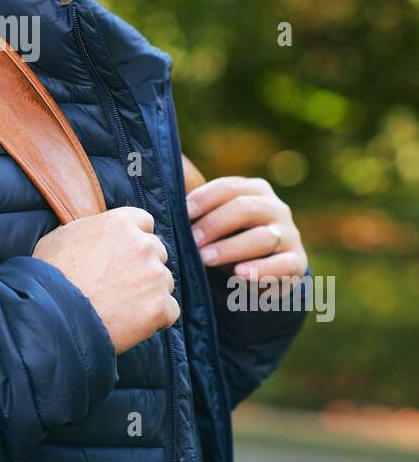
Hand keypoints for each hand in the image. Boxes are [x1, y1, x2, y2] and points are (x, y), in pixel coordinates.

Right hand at [32, 206, 179, 354]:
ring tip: (123, 307)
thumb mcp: (63, 236)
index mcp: (120, 222)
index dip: (135, 239)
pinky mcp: (160, 307)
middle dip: (143, 266)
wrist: (52, 316)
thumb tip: (97, 234)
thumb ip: (91, 229)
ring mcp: (154, 276)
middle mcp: (143, 244)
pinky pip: (170, 311)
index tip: (125, 254)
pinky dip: (157, 319)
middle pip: (157, 252)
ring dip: (150, 293)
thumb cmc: (51, 276)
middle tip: (120, 285)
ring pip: (164, 282)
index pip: (145, 223)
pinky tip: (134, 323)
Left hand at [186, 176, 307, 278]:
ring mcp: (289, 234)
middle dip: (214, 224)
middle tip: (192, 240)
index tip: (184, 213)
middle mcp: (276, 208)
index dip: (205, 198)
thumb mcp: (221, 222)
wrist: (268, 269)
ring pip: (262, 237)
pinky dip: (260, 270)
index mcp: (256, 191)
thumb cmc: (232, 239)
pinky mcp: (296, 262)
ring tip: (206, 259)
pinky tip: (239, 274)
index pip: (229, 187)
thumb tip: (165, 204)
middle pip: (245, 208)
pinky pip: (282, 265)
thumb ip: (201, 212)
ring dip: (230, 248)